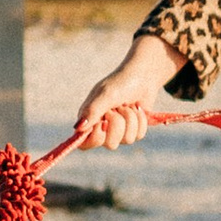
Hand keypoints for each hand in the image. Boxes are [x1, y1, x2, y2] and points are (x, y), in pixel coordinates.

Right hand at [73, 31, 186, 148]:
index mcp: (89, 119)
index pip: (85, 145)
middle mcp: (102, 128)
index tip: (104, 123)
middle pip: (110, 144)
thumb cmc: (120, 83)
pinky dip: (141, 120)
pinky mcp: (132, 129)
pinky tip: (137, 108)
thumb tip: (78, 129)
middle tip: (119, 107)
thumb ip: (92, 111)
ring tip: (128, 105)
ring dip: (131, 119)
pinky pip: (138, 135)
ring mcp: (118, 130)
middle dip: (119, 124)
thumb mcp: (105, 95)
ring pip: (127, 140)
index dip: (96, 138)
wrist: (143, 76)